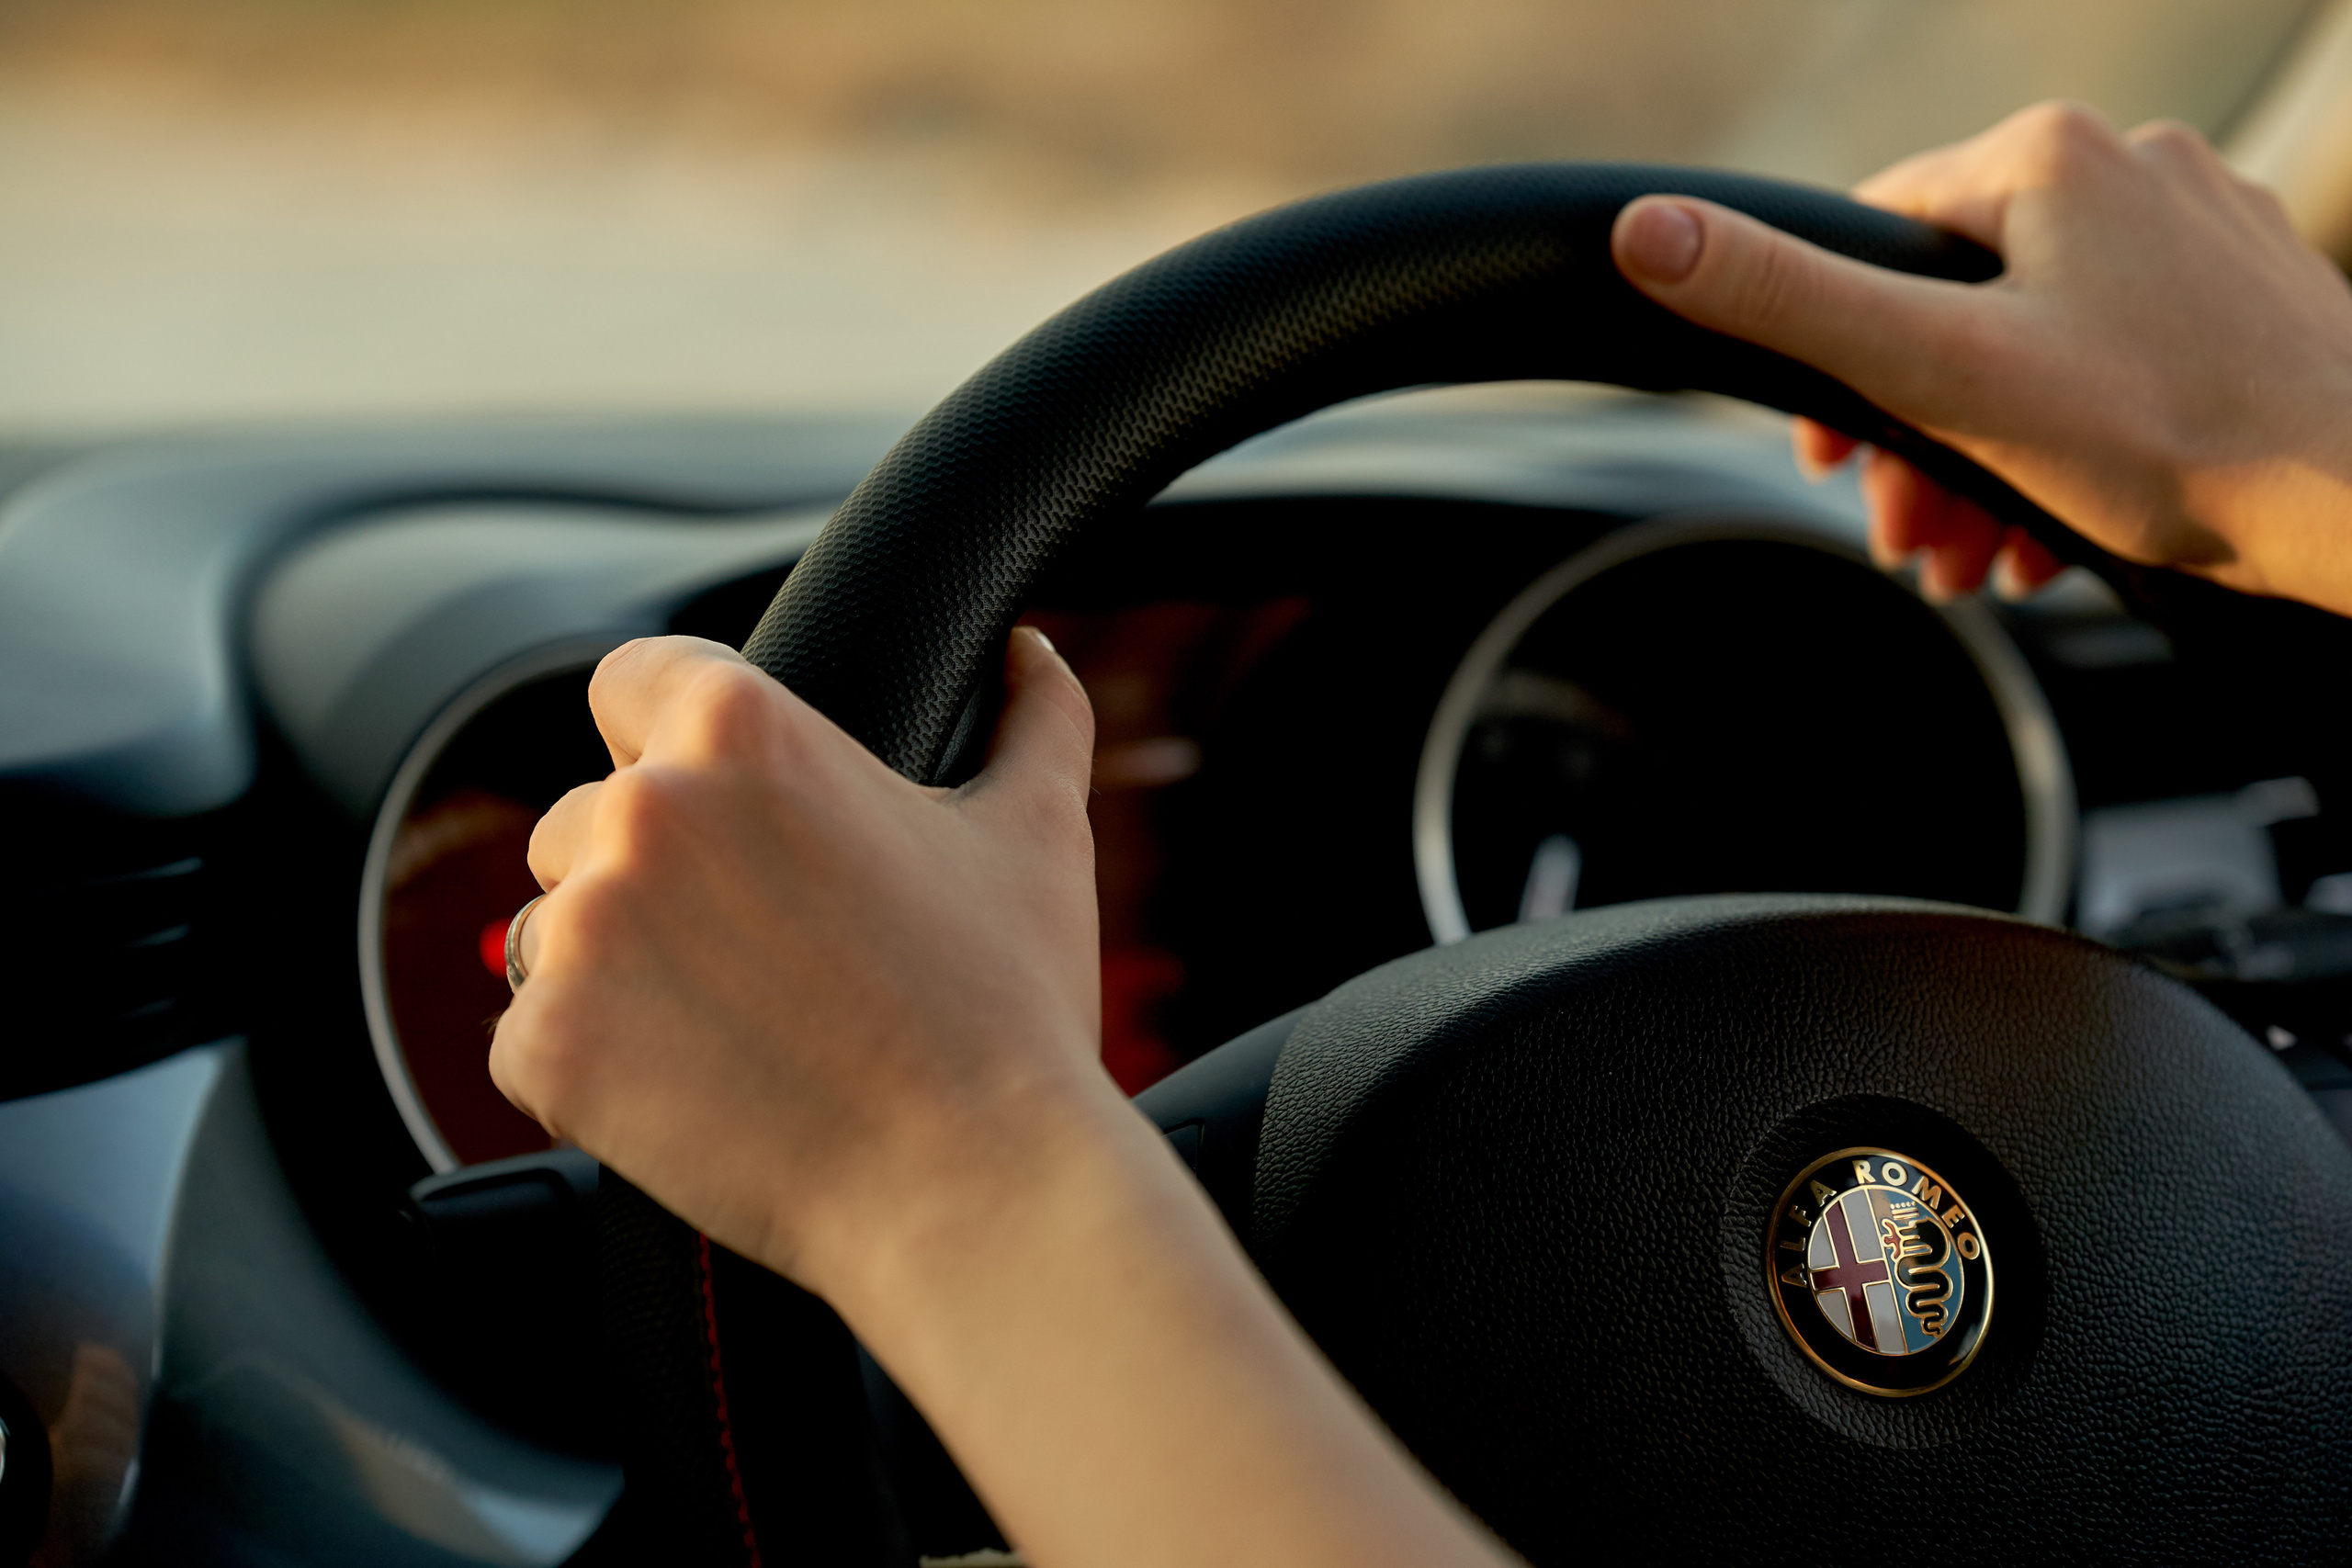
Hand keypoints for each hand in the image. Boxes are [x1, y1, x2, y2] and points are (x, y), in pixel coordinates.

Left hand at [491, 633, 1510, 1567]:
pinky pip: (531, 1036)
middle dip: (648, 872)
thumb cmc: (1006, 1005)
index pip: (631, 675)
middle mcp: (639, 809)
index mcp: (741, 729)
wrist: (971, 1183)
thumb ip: (1034, 717)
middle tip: (754, 948)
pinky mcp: (545, 1047)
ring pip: (552, 926)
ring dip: (613, 967)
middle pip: (584, 813)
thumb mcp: (1036, 833)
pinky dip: (594, 1067)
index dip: (664, 732)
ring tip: (734, 1026)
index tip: (709, 800)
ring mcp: (581, 931)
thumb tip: (1032, 655)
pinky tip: (698, 1088)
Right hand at [1611, 102, 2351, 612]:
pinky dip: (2069, 453)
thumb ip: (1784, 301)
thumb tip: (1646, 233)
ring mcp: (2195, 231)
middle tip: (1910, 536)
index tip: (1832, 460)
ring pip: (2035, 350)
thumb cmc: (2169, 438)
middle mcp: (2126, 169)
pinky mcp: (2241, 297)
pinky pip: (2113, 367)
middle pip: (1958, 311)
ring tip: (1982, 556)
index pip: (1875, 239)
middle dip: (1919, 443)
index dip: (1831, 357)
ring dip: (1987, 466)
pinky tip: (2059, 532)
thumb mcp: (1938, 373)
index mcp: (2043, 161)